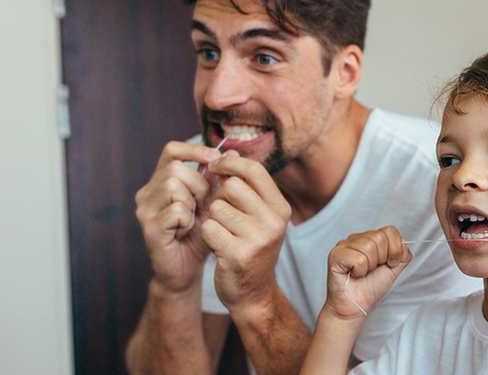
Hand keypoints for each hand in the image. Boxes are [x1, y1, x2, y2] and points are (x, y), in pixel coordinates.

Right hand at [135, 141, 221, 292]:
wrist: (187, 270)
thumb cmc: (200, 235)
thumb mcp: (212, 203)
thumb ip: (218, 179)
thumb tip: (232, 152)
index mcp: (161, 182)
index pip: (171, 150)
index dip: (194, 150)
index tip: (215, 159)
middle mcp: (148, 192)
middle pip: (175, 168)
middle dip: (199, 184)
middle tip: (205, 204)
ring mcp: (145, 210)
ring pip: (173, 185)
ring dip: (193, 202)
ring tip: (195, 218)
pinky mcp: (149, 228)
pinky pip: (175, 210)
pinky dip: (187, 219)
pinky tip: (187, 231)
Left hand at [199, 151, 291, 312]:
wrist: (254, 294)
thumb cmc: (251, 248)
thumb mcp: (257, 216)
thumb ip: (245, 186)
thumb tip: (226, 152)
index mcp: (280, 208)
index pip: (254, 170)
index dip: (231, 163)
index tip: (216, 167)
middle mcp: (274, 221)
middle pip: (232, 186)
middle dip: (218, 195)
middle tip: (218, 211)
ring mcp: (257, 239)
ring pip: (217, 207)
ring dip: (211, 217)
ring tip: (220, 230)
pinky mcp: (237, 254)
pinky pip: (208, 228)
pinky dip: (206, 234)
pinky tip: (215, 244)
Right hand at [324, 226, 411, 319]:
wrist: (356, 306)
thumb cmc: (371, 288)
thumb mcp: (393, 269)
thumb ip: (402, 255)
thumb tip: (403, 241)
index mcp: (370, 238)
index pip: (389, 230)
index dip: (395, 249)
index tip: (390, 264)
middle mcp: (356, 238)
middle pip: (380, 237)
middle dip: (382, 259)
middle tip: (372, 270)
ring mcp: (344, 245)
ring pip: (369, 247)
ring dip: (370, 266)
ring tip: (362, 273)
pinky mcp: (335, 255)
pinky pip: (358, 258)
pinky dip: (360, 271)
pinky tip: (353, 274)